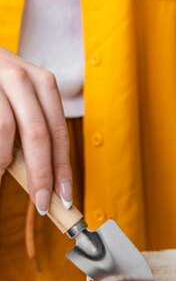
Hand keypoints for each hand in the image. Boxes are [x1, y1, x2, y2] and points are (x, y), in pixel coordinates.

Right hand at [0, 47, 71, 214]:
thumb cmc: (0, 89)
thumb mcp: (21, 101)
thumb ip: (34, 131)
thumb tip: (47, 179)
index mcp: (43, 83)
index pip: (59, 132)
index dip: (62, 168)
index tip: (65, 197)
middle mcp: (22, 77)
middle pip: (38, 134)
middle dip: (41, 174)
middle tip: (41, 203)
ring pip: (6, 130)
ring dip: (5, 161)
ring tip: (2, 174)